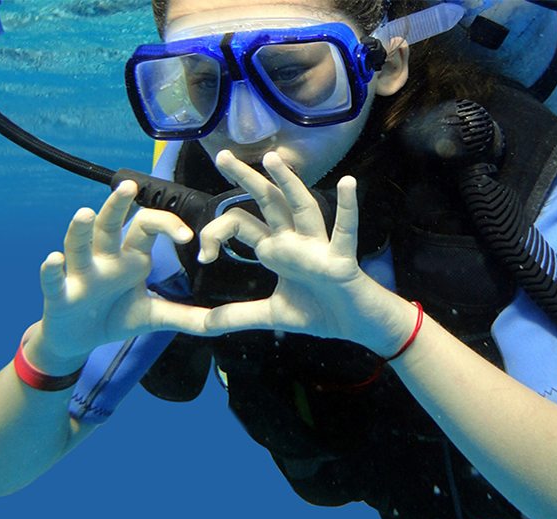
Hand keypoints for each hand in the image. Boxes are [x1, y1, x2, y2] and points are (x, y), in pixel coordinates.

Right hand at [33, 181, 204, 373]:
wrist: (78, 341)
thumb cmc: (113, 317)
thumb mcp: (154, 317)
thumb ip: (186, 317)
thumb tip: (222, 321)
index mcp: (130, 257)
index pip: (148, 226)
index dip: (168, 225)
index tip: (187, 237)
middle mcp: (104, 258)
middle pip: (110, 225)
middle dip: (117, 205)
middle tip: (129, 186)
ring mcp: (80, 274)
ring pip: (79, 245)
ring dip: (80, 230)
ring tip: (84, 214)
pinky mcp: (59, 294)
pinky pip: (54, 279)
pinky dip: (52, 270)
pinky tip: (53, 259)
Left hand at [196, 150, 417, 355]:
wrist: (356, 326)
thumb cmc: (319, 312)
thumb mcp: (268, 315)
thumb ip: (233, 317)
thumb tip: (200, 324)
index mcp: (275, 249)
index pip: (240, 224)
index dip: (215, 233)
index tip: (203, 257)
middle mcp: (294, 241)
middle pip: (267, 202)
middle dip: (246, 179)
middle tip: (222, 154)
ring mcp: (318, 248)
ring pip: (302, 208)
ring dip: (288, 184)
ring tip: (272, 159)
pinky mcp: (340, 261)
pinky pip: (345, 232)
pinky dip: (347, 208)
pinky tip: (347, 182)